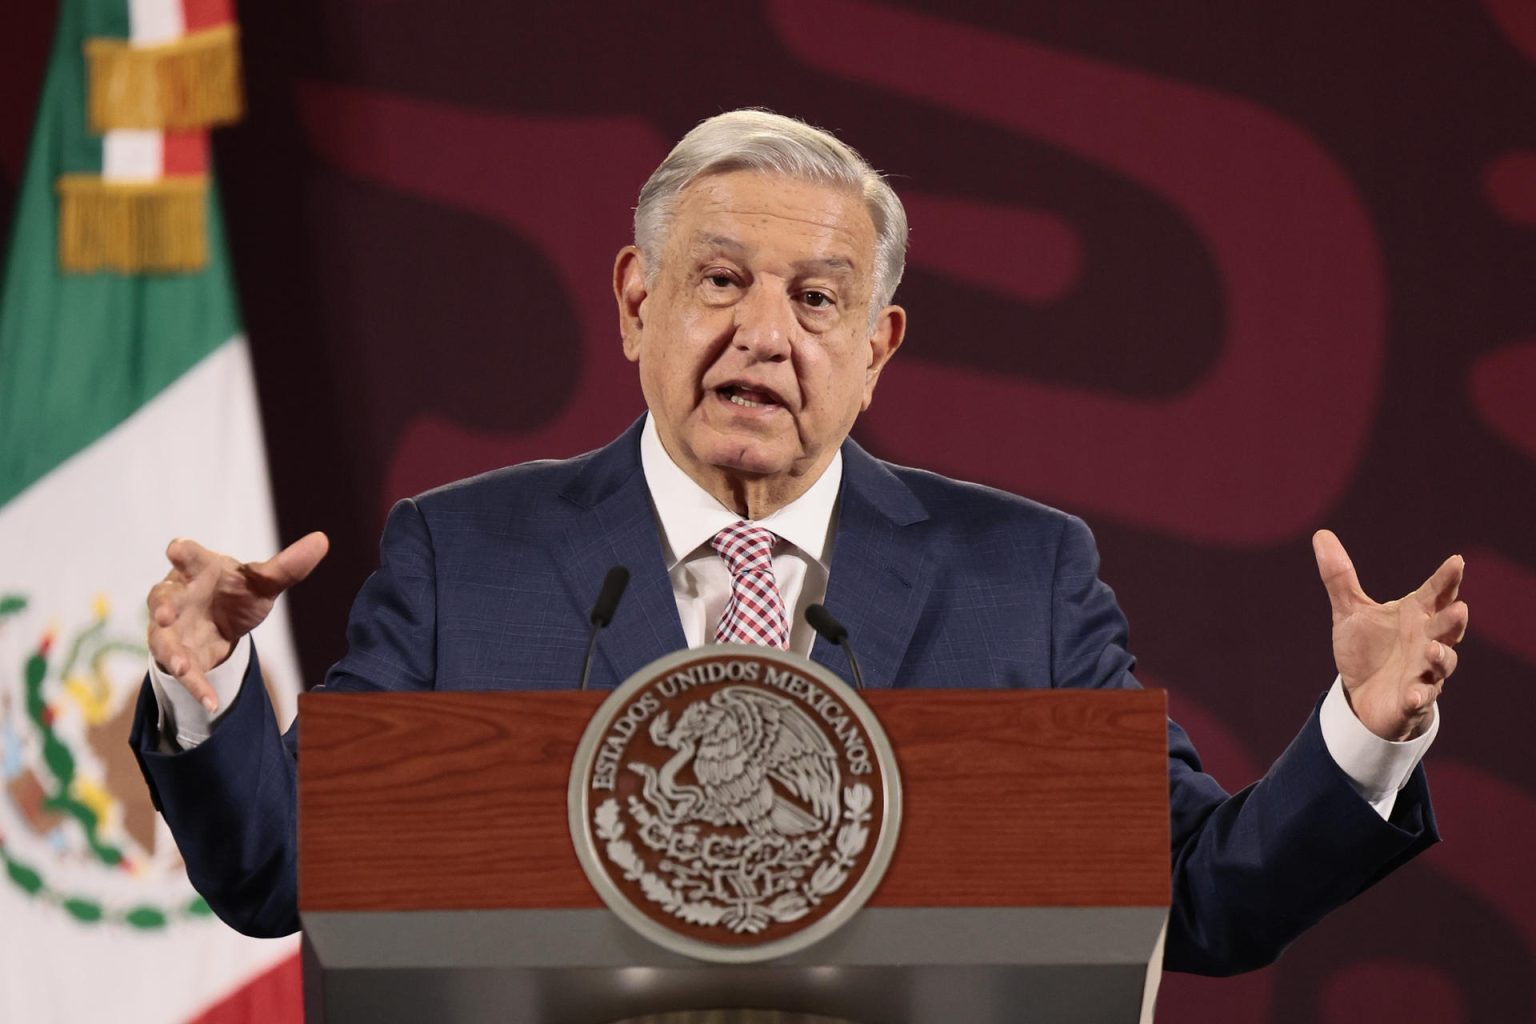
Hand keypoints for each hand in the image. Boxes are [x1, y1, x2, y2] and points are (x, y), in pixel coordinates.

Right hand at [146, 532, 328, 711]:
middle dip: (164, 605)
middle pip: (162, 597)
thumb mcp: (262, 582)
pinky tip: (210, 703)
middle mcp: (178, 595)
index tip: (177, 550)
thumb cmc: (236, 591)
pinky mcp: (178, 653)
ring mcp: (172, 626)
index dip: (182, 552)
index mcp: (198, 569)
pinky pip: (182, 672)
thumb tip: (322, 540)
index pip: (189, 556)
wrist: (225, 619)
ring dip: (171, 652)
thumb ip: (287, 566)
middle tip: (167, 613)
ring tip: (182, 666)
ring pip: (162, 637)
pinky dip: (196, 687)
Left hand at [1312, 529, 1466, 740]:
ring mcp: (1423, 672)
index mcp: (1416, 615)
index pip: (1435, 593)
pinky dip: (1419, 697)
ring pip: (1441, 664)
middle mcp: (1426, 641)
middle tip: (1460, 608)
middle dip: (1453, 620)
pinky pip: (1420, 699)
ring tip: (1433, 649)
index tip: (1457, 562)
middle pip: (1446, 629)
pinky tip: (1413, 695)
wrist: (1363, 694)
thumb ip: (1339, 576)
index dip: (1447, 579)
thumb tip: (1321, 534)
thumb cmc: (1367, 648)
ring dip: (1441, 657)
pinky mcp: (1412, 700)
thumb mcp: (1350, 611)